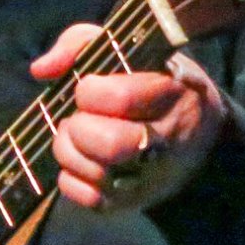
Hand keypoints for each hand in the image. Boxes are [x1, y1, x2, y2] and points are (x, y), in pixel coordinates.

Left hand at [30, 24, 225, 211]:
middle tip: (80, 118)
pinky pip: (88, 199)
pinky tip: (83, 161)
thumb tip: (41, 69)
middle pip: (108, 143)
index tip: (90, 88)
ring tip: (78, 137)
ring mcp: (152, 176)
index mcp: (172, 94)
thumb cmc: (155, 83)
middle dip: (79, 127)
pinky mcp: (134, 201)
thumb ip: (80, 43)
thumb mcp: (131, 49)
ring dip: (70, 152)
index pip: (119, 98)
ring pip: (95, 173)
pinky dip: (72, 179)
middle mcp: (168, 140)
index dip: (90, 92)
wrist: (202, 135)